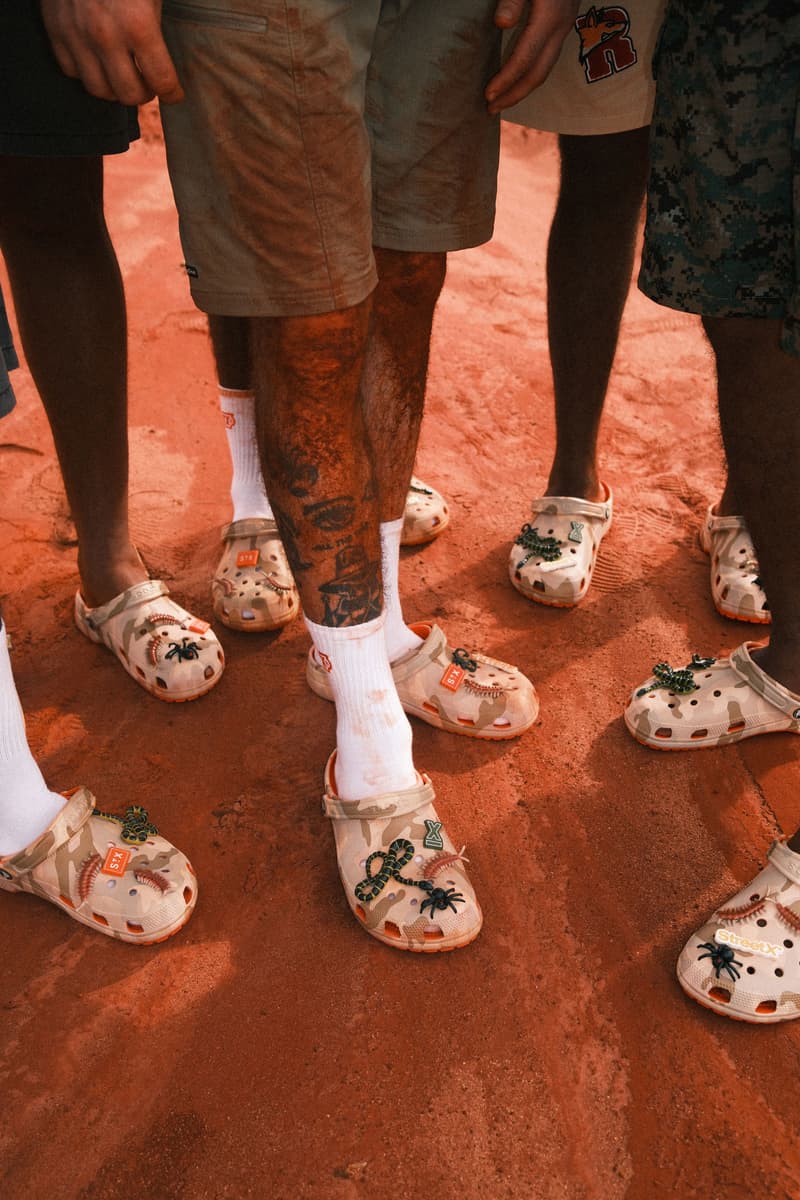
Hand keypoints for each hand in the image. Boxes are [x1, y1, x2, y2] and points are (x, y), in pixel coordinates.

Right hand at [40, 0, 183, 105]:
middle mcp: (106, 37)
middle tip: (149, 83)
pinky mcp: (56, 31)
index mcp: (139, 26)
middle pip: (129, 94)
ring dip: (115, 88)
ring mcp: (77, 36)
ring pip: (99, 90)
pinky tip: (98, 61)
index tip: (174, 93)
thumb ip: (157, 26)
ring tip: (124, 76)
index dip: (172, 92)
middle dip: (144, 93)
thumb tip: (164, 61)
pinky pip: (72, 71)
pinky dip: (87, 72)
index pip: (162, 81)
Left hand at [486, 0, 578, 112]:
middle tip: (490, 110)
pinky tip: (518, 80)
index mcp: (549, 17)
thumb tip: (501, 23)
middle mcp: (561, 28)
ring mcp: (565, 27)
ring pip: (545, 69)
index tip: (486, 96)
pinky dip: (532, 75)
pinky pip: (548, 59)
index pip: (524, 60)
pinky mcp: (564, 24)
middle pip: (538, 74)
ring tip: (502, 101)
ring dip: (523, 89)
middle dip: (514, 95)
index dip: (505, 81)